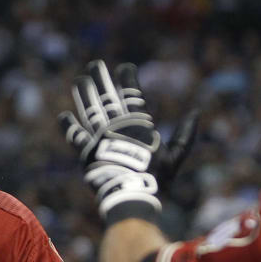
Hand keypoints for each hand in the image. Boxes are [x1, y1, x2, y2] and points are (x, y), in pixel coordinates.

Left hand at [58, 60, 196, 225]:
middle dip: (101, 79)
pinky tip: (63, 116)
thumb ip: (185, 135)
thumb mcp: (175, 156)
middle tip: (94, 65)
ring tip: (79, 80)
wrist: (133, 196)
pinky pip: (76, 136)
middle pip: (107, 97)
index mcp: (138, 124)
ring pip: (90, 110)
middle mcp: (117, 126)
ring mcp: (100, 138)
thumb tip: (197, 113)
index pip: (133, 94)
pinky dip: (69, 126)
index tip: (124, 67)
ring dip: (84, 95)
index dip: (128, 78)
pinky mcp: (87, 152)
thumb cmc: (157, 178)